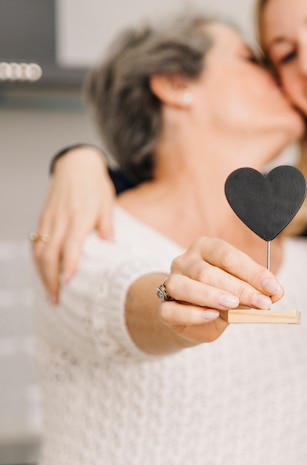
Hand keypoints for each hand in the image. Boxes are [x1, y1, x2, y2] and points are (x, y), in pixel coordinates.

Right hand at [31, 147, 114, 302]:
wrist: (76, 165)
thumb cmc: (96, 186)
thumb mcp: (108, 204)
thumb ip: (107, 226)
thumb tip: (111, 247)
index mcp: (79, 217)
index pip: (70, 245)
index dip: (67, 264)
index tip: (68, 283)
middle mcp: (61, 219)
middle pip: (49, 253)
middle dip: (51, 279)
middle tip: (56, 299)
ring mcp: (49, 219)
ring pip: (39, 251)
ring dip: (42, 274)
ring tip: (50, 292)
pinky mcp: (43, 219)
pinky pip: (36, 243)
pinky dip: (38, 261)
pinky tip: (44, 273)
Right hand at [153, 237, 283, 345]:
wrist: (193, 317)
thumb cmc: (221, 296)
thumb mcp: (242, 290)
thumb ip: (257, 288)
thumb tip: (276, 292)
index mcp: (207, 248)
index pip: (229, 256)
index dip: (253, 272)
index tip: (273, 288)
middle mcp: (186, 261)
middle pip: (209, 272)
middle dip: (239, 288)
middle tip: (262, 303)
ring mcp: (171, 282)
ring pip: (185, 285)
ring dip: (212, 296)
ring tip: (234, 305)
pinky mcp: (163, 307)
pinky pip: (171, 309)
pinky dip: (192, 313)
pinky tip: (211, 315)